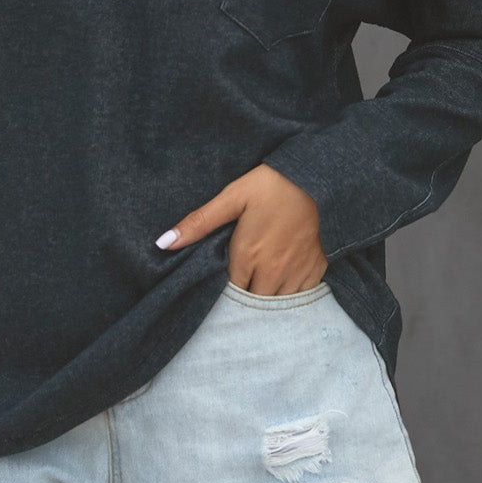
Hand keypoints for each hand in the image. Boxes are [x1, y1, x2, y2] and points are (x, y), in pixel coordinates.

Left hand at [154, 162, 328, 294]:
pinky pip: (301, 296)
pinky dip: (291, 291)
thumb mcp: (232, 197)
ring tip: (263, 278)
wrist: (318, 179)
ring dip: (268, 295)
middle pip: (252, 301)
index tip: (225, 277)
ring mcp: (296, 273)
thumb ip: (199, 222)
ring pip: (277, 303)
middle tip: (244, 277)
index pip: (229, 291)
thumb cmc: (271, 185)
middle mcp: (272, 271)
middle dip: (246, 294)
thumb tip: (163, 242)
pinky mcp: (317, 270)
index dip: (225, 287)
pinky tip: (285, 275)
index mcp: (247, 255)